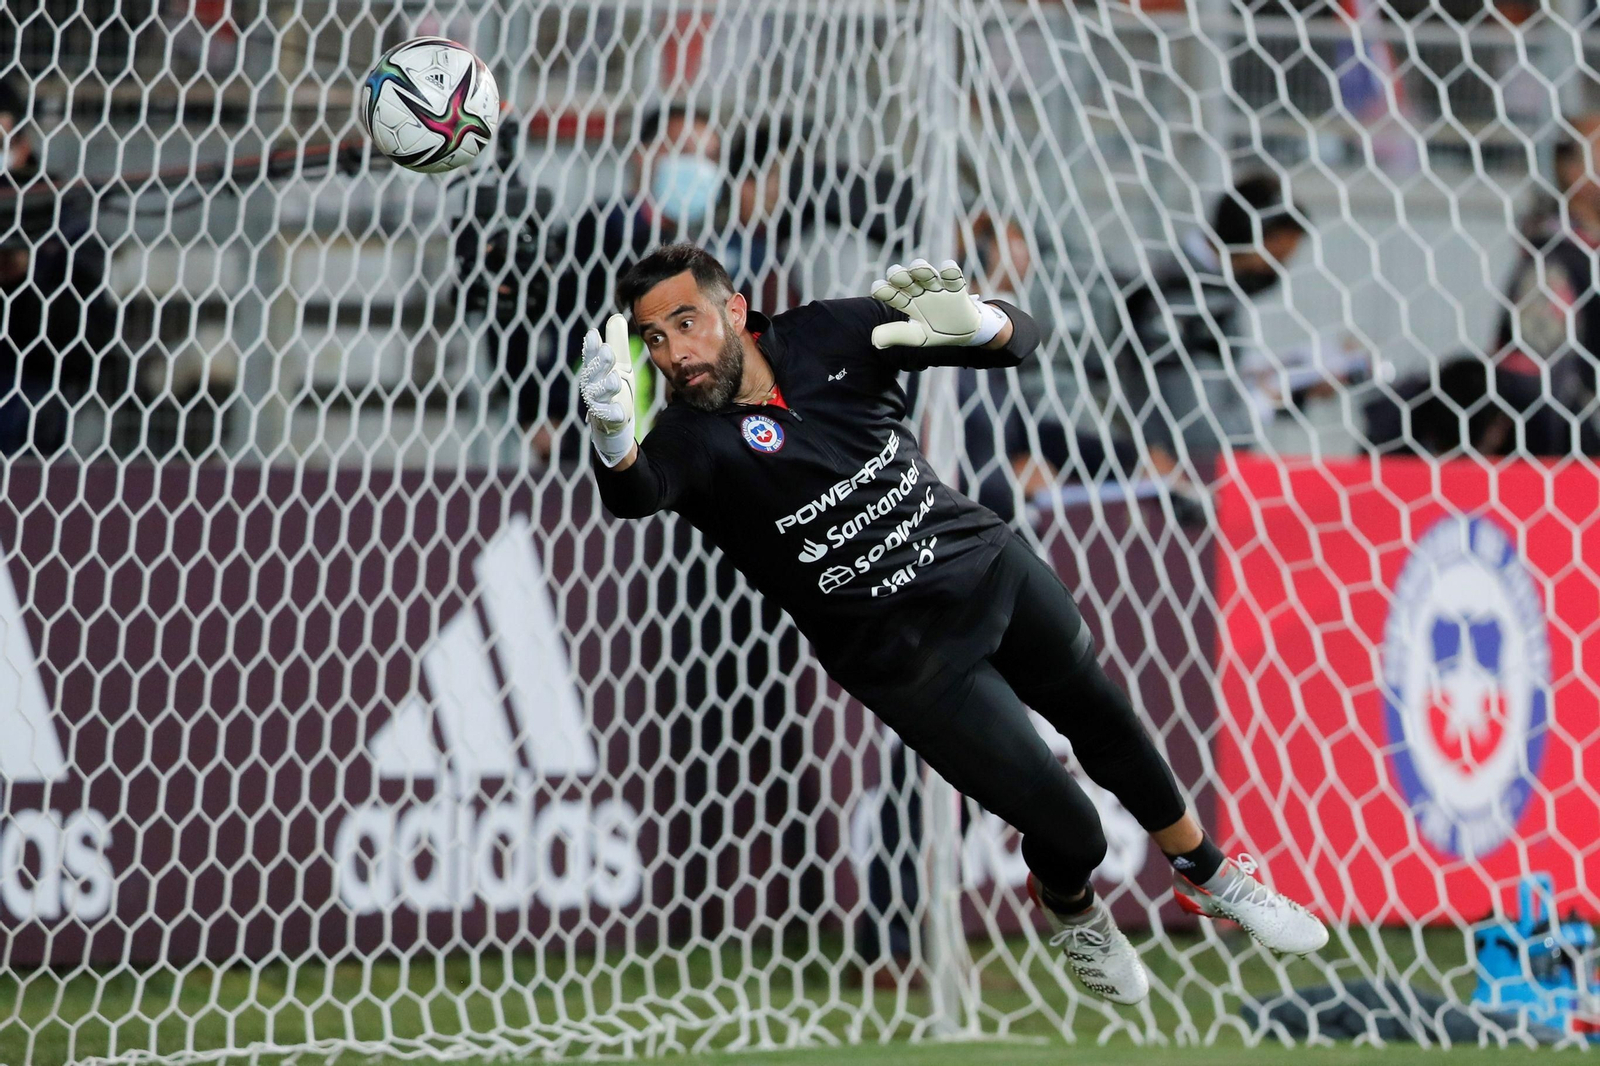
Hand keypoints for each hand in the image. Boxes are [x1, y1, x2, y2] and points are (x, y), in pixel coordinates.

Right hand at [577, 314, 636, 467]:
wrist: (613, 420)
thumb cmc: (612, 386)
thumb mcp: (619, 363)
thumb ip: (617, 341)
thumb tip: (617, 316)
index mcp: (594, 370)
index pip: (591, 356)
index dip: (591, 346)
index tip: (593, 334)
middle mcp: (591, 385)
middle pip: (593, 372)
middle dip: (600, 362)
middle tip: (608, 351)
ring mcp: (598, 403)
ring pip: (599, 393)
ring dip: (607, 386)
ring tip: (615, 379)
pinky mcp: (608, 418)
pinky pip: (609, 415)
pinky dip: (613, 413)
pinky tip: (620, 411)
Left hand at [869, 258, 983, 347]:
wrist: (963, 333)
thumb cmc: (935, 331)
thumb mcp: (916, 336)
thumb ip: (896, 335)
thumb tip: (874, 339)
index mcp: (906, 302)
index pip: (891, 294)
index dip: (883, 290)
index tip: (877, 288)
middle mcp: (919, 291)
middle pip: (905, 279)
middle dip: (899, 275)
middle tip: (895, 275)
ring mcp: (937, 287)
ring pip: (926, 274)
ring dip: (921, 269)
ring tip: (917, 268)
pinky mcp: (956, 288)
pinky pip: (953, 277)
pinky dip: (951, 271)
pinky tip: (947, 268)